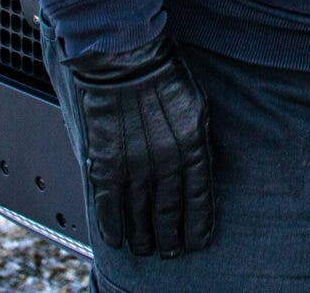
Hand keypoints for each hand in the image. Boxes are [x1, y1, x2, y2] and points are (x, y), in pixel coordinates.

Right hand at [65, 35, 214, 256]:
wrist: (126, 57)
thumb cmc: (164, 73)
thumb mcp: (198, 106)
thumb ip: (200, 140)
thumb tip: (203, 167)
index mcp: (193, 146)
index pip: (200, 197)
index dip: (198, 224)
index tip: (197, 241)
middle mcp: (165, 160)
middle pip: (170, 211)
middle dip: (171, 237)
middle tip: (170, 251)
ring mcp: (135, 164)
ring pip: (140, 213)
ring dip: (144, 235)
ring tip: (146, 248)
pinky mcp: (106, 162)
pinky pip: (109, 203)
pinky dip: (112, 224)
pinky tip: (116, 238)